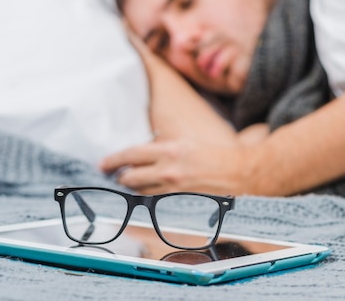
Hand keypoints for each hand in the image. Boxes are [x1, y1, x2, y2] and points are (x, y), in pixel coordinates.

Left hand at [99, 138, 252, 194]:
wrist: (240, 172)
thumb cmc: (215, 156)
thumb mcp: (186, 144)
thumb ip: (163, 148)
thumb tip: (143, 155)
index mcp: (170, 149)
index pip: (132, 154)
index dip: (113, 160)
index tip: (103, 163)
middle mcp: (169, 168)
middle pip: (131, 176)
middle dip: (119, 177)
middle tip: (112, 176)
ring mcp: (174, 187)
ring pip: (140, 190)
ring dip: (131, 188)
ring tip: (127, 184)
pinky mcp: (180, 200)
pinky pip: (155, 200)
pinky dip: (146, 196)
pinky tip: (144, 194)